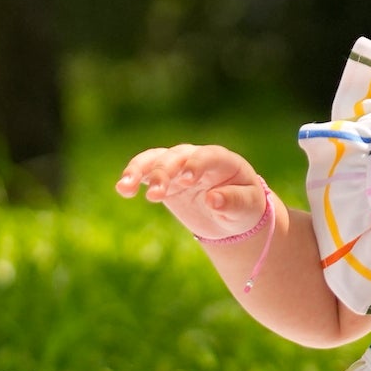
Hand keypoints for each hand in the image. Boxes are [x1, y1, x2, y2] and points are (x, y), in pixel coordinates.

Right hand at [116, 143, 264, 240]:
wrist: (231, 214)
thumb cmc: (245, 207)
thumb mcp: (247, 207)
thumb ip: (234, 202)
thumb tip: (213, 200)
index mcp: (222, 160)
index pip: (206, 156)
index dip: (195, 165)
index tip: (186, 181)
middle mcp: (196, 158)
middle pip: (176, 157)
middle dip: (163, 173)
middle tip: (155, 195)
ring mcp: (178, 166)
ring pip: (155, 159)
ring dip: (139, 170)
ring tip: (125, 187)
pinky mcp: (164, 178)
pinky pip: (145, 172)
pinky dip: (133, 178)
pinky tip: (123, 189)